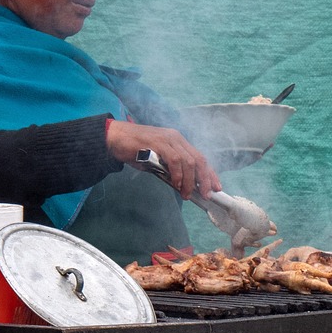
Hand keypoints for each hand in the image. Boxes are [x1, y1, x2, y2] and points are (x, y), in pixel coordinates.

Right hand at [105, 119, 220, 199]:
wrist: (115, 138)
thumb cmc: (134, 150)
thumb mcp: (156, 162)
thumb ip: (169, 171)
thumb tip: (182, 186)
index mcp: (178, 141)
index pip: (200, 157)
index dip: (210, 173)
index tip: (216, 187)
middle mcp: (176, 138)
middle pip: (199, 159)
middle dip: (206, 179)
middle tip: (207, 194)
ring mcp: (168, 139)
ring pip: (189, 161)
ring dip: (190, 180)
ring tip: (186, 194)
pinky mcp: (158, 142)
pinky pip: (174, 159)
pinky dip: (178, 174)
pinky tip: (176, 184)